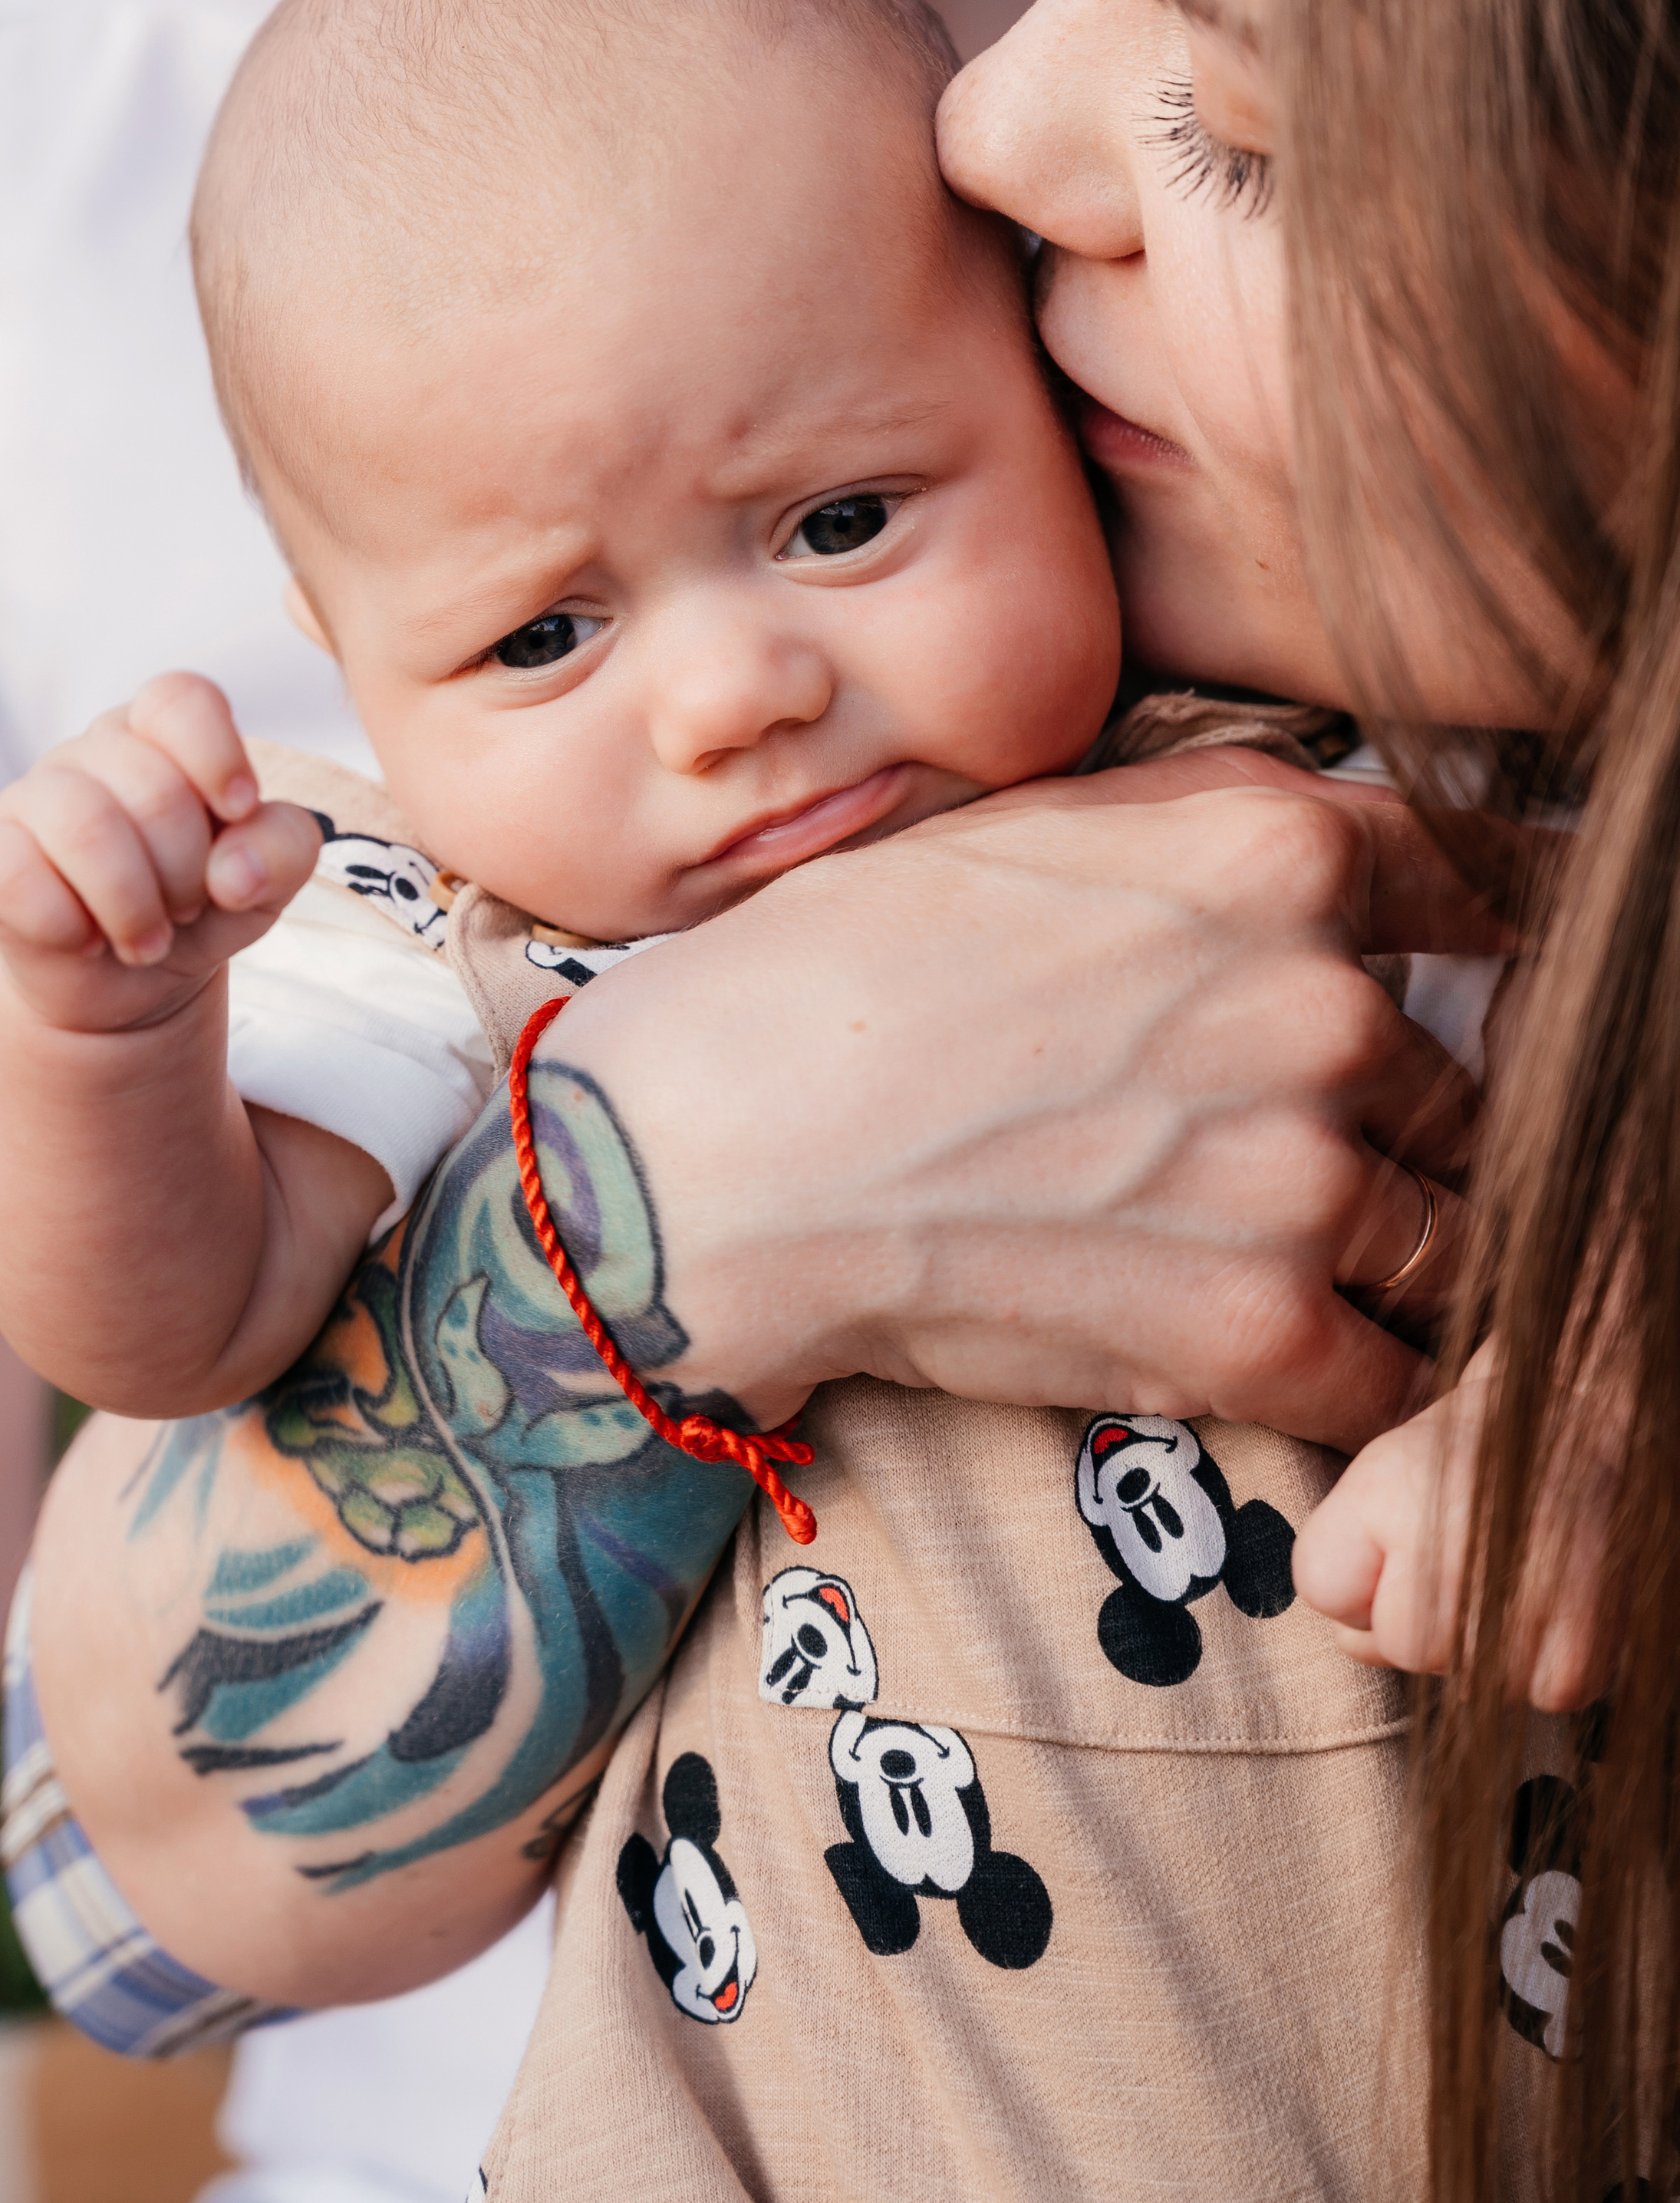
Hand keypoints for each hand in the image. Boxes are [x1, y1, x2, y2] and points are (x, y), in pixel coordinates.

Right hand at [0, 673, 320, 1034]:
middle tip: (185, 910)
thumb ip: (281, 851)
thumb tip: (235, 870)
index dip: (216, 756)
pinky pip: (18, 877)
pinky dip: (69, 928)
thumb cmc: (199, 908)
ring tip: (147, 941)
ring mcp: (32, 796)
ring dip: (133, 907)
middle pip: (153, 788)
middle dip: (186, 872)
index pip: (180, 698)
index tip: (237, 812)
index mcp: (164, 734)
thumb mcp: (265, 881)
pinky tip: (85, 940)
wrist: (125, 983)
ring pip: (84, 826)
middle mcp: (94, 751)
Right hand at [550, 750, 1502, 1453]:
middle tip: (1304, 1150)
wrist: (713, 1158)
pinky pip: (1399, 1377)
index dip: (1488, 937)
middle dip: (1411, 1119)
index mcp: (1276, 853)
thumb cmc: (836, 974)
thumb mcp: (1032, 828)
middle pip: (1460, 1078)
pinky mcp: (1261, 1331)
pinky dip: (1363, 1380)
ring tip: (1291, 1263)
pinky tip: (1289, 1362)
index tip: (1487, 978)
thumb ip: (1212, 822)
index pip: (1479, 885)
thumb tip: (1339, 836)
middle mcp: (1325, 1002)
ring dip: (1398, 1256)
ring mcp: (1305, 1174)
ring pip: (1452, 1231)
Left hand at [1294, 1342, 1613, 1708]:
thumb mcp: (1382, 1471)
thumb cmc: (1481, 1450)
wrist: (1595, 1421)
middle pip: (1399, 1643)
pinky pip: (1540, 1692)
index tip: (1403, 1530)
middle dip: (1423, 1611)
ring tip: (1515, 1571)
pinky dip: (1549, 1659)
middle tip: (1470, 1551)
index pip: (1324, 1589)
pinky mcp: (1580, 1656)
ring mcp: (1522, 1603)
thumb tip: (1354, 1641)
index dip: (1362, 1570)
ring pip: (1466, 1676)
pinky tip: (1559, 1599)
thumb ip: (1340, 1557)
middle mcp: (1452, 1547)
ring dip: (1484, 1639)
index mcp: (1391, 1490)